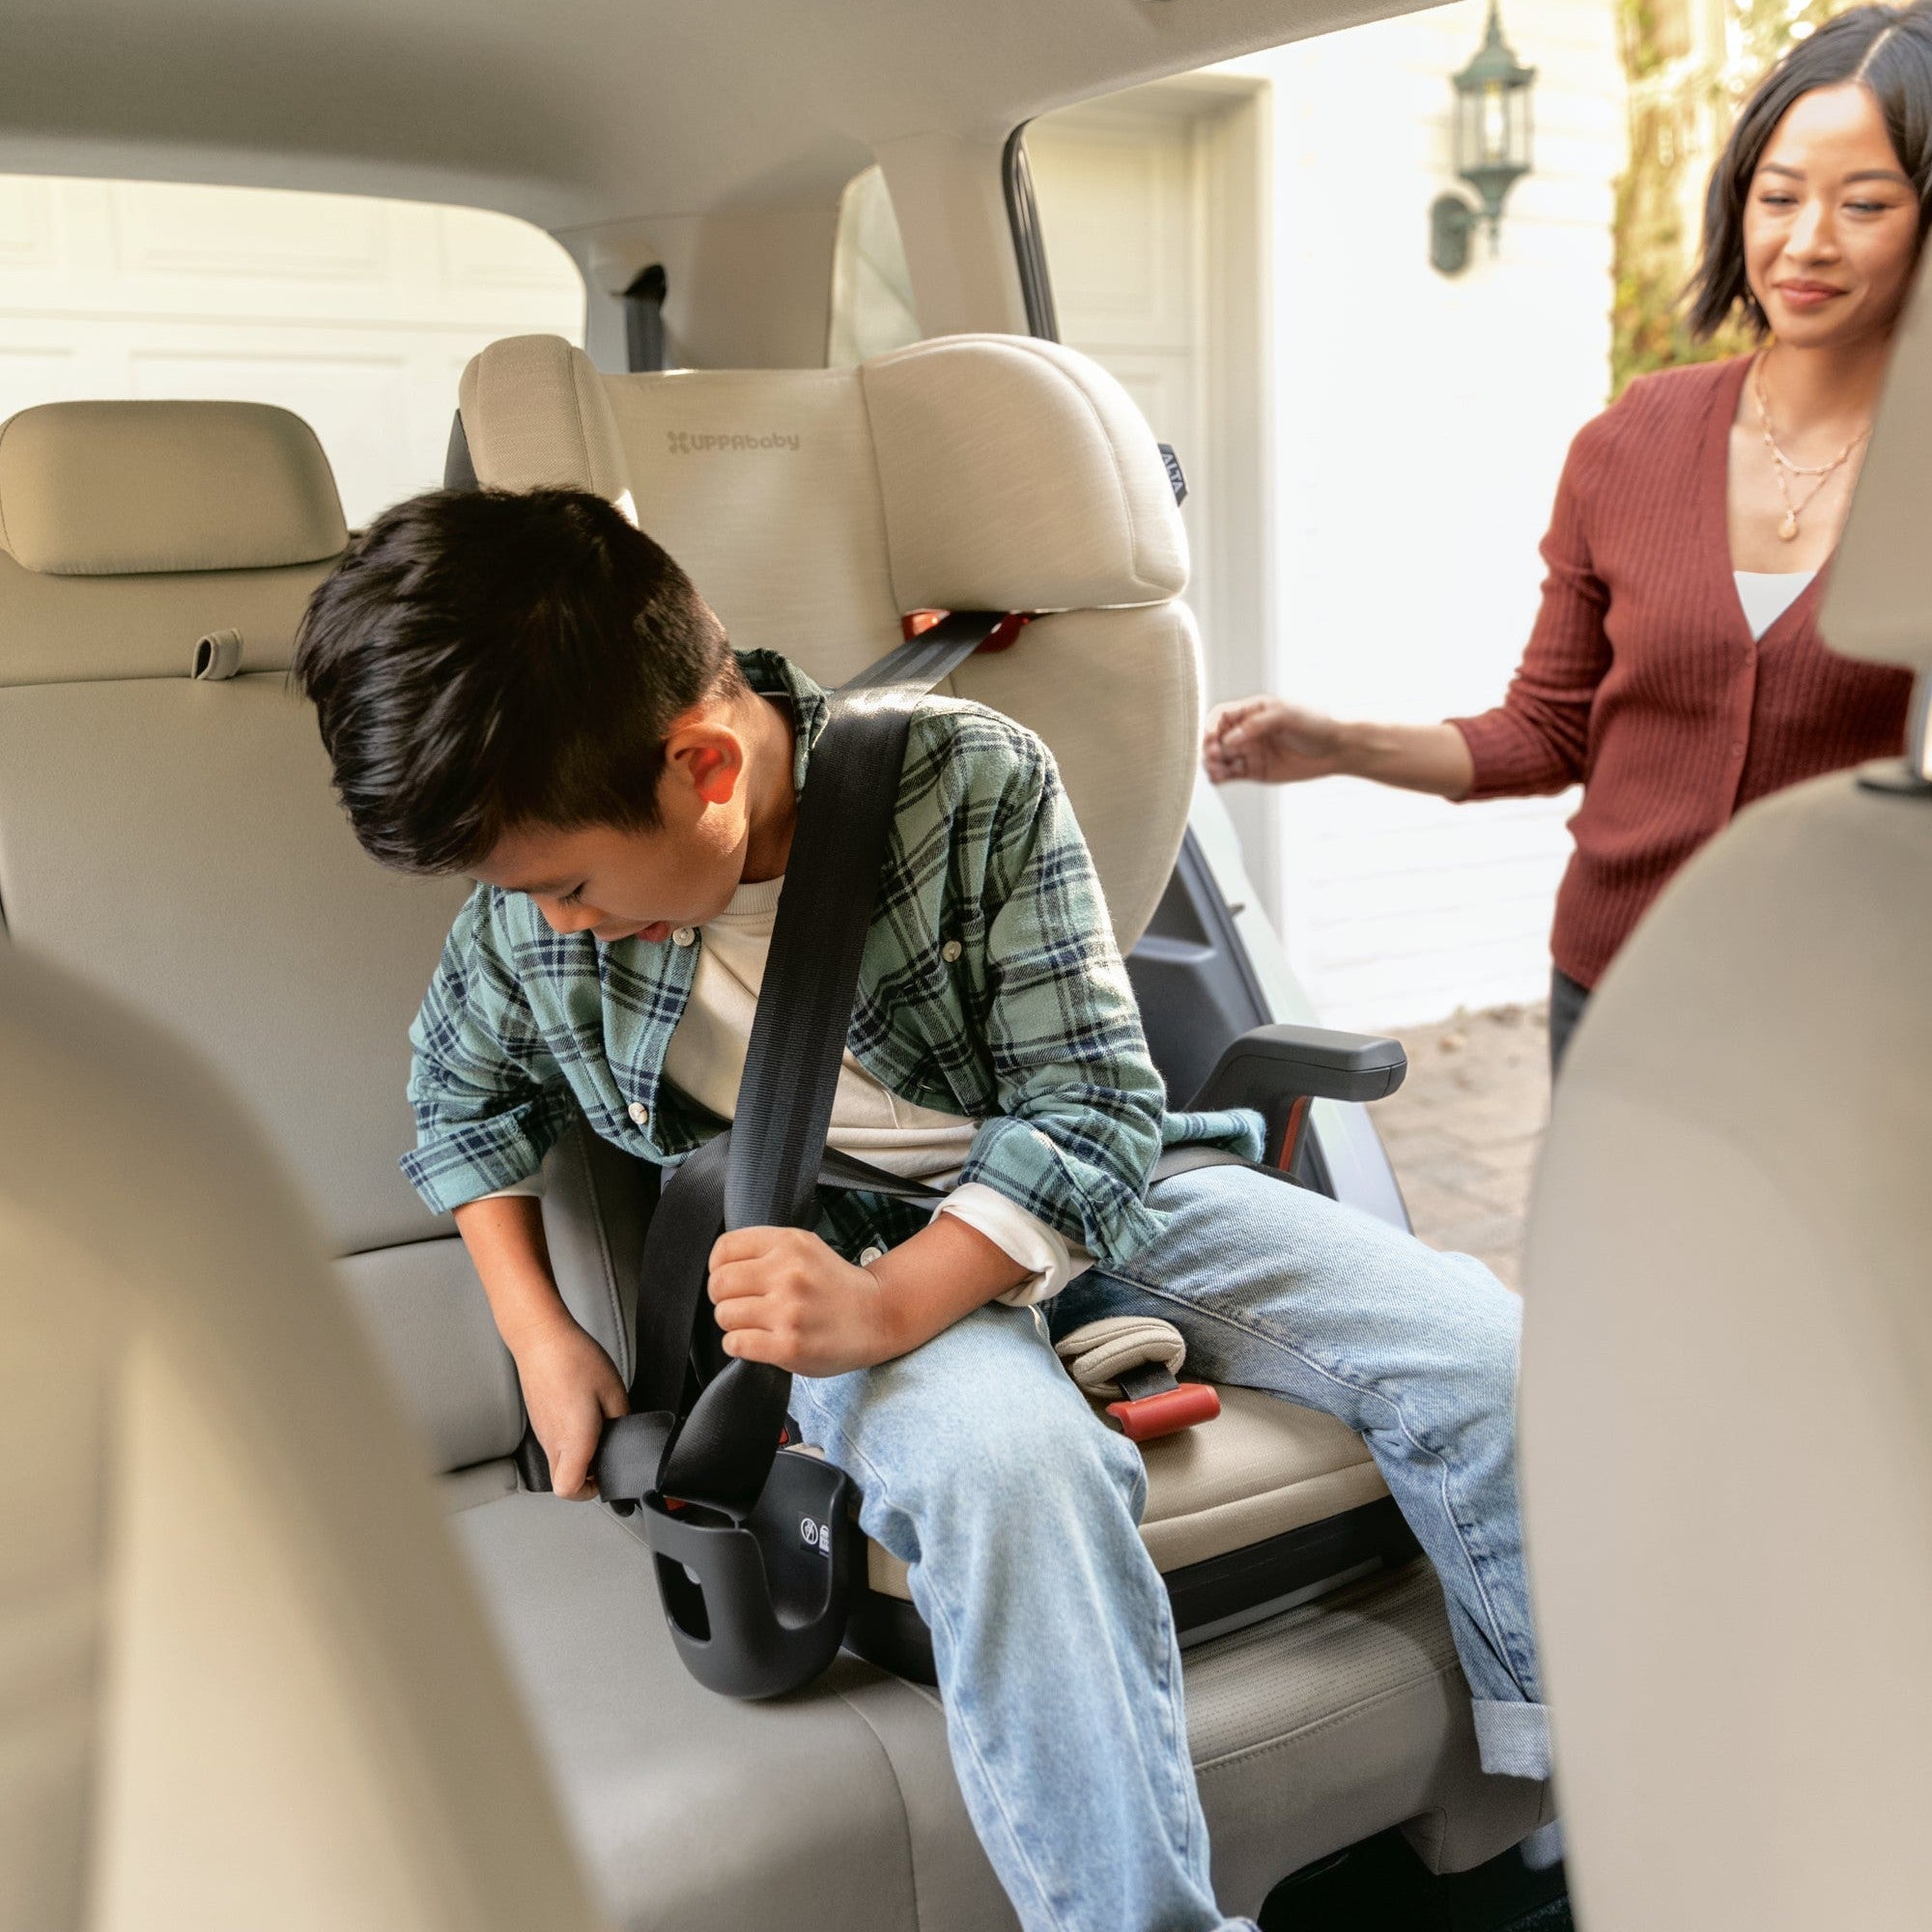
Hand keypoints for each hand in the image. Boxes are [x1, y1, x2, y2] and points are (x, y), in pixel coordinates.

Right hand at [507, 1313, 628, 1499]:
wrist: (541, 1338)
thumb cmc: (573, 1358)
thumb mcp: (613, 1390)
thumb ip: (621, 1418)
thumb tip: (623, 1433)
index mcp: (574, 1440)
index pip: (571, 1490)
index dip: (590, 1491)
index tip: (606, 1476)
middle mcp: (553, 1441)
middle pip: (563, 1482)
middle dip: (585, 1479)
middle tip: (602, 1458)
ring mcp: (541, 1431)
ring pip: (557, 1462)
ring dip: (577, 1458)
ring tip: (594, 1431)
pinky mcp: (537, 1419)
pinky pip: (553, 1442)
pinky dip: (567, 1440)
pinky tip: (580, 1416)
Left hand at [708, 1226, 895, 1376]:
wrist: (877, 1316)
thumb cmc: (834, 1285)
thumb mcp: (805, 1248)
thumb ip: (766, 1249)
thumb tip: (719, 1265)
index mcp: (789, 1243)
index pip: (724, 1249)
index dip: (718, 1267)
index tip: (730, 1278)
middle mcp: (788, 1273)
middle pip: (719, 1284)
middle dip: (722, 1297)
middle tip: (739, 1304)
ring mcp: (788, 1310)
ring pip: (724, 1315)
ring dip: (732, 1323)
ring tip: (752, 1324)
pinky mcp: (788, 1346)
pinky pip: (736, 1343)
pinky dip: (737, 1345)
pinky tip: (753, 1341)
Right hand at [1203, 695, 1349, 784]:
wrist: (1336, 749)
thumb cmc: (1315, 724)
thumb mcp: (1286, 715)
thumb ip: (1256, 724)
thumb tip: (1228, 739)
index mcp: (1253, 711)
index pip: (1221, 716)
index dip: (1211, 726)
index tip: (1210, 737)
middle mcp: (1247, 731)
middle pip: (1216, 738)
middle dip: (1209, 746)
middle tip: (1214, 754)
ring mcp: (1250, 752)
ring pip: (1220, 758)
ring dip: (1212, 763)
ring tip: (1214, 769)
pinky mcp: (1254, 771)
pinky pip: (1230, 774)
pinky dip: (1220, 777)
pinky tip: (1217, 778)